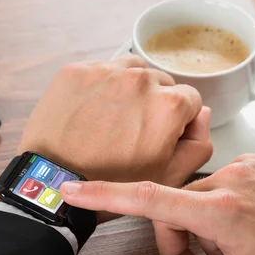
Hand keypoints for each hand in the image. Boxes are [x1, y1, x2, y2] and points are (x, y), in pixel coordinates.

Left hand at [18, 56, 212, 186]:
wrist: (53, 183)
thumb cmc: (109, 185)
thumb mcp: (168, 178)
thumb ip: (198, 144)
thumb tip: (201, 115)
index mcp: (168, 105)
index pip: (190, 98)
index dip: (179, 119)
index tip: (160, 133)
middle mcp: (140, 80)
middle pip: (161, 82)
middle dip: (154, 102)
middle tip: (133, 130)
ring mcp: (106, 72)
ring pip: (133, 70)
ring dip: (130, 88)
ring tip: (113, 117)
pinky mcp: (77, 71)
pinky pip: (101, 69)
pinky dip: (101, 85)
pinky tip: (92, 110)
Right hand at [60, 153, 254, 254]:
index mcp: (222, 211)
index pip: (148, 198)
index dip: (104, 195)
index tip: (73, 187)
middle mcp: (231, 178)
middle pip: (173, 206)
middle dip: (178, 241)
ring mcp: (246, 165)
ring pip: (198, 195)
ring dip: (203, 224)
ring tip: (232, 251)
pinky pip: (222, 182)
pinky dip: (223, 206)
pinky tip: (246, 226)